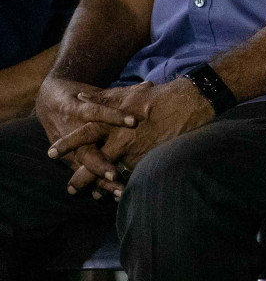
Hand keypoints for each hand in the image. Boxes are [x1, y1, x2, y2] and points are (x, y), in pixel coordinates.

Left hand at [48, 80, 213, 199]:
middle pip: (93, 164)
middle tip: (70, 190)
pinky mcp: (150, 159)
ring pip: (113, 175)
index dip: (67, 145)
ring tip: (96, 196)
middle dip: (80, 179)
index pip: (84, 135)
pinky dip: (126, 186)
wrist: (189, 104)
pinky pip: (134, 177)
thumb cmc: (157, 97)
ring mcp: (136, 153)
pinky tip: (120, 194)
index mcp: (112, 123)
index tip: (51, 153)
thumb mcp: (126, 94)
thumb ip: (101, 98)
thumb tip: (80, 96)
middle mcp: (120, 141)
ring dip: (102, 187)